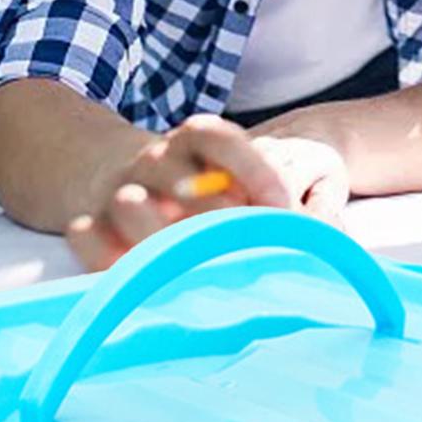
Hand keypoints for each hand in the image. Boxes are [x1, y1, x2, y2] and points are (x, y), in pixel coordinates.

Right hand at [65, 115, 348, 270]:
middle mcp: (154, 159)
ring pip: (133, 205)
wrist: (102, 170)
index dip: (254, 171)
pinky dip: (106, 257)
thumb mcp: (223, 171)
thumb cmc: (189, 186)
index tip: (283, 209)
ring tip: (191, 267)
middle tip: (246, 251)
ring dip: (161, 235)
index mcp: (192, 141)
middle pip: (180, 179)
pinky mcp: (87, 223)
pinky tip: (138, 280)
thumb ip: (266, 196)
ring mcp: (117, 190)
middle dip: (214, 216)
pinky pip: (88, 237)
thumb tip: (334, 239)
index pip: (222, 142)